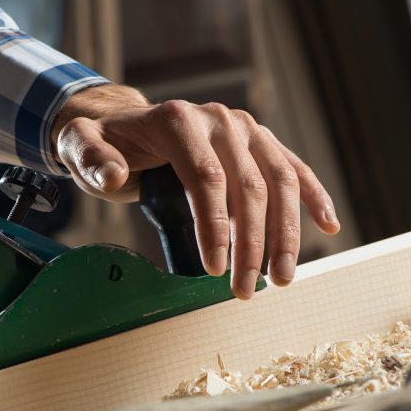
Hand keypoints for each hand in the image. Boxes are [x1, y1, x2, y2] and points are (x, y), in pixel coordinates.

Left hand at [53, 85, 339, 298]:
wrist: (122, 126)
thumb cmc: (102, 145)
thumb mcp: (81, 148)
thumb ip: (91, 160)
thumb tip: (115, 177)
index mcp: (180, 121)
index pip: (207, 177)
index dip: (215, 226)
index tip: (215, 269)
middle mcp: (220, 120)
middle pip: (249, 186)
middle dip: (252, 244)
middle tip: (246, 290)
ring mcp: (245, 129)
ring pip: (280, 181)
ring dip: (286, 233)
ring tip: (282, 278)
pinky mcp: (258, 143)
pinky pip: (293, 170)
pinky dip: (313, 197)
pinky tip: (328, 226)